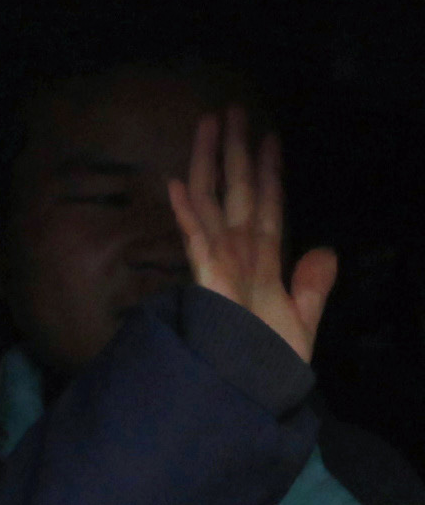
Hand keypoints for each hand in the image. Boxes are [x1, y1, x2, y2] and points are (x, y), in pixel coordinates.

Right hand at [167, 109, 336, 362]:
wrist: (250, 394)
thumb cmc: (266, 365)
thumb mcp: (301, 323)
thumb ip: (312, 288)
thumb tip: (326, 250)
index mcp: (261, 264)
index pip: (266, 208)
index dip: (268, 174)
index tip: (269, 138)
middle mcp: (237, 255)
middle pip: (235, 193)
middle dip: (235, 152)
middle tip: (231, 110)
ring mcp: (219, 264)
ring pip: (213, 203)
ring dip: (210, 163)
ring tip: (209, 124)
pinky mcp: (207, 279)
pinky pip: (197, 239)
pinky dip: (188, 212)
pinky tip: (178, 183)